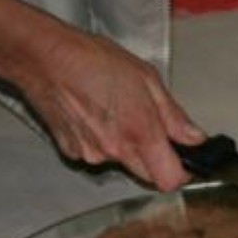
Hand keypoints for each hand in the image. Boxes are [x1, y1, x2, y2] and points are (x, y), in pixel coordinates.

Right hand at [17, 28, 204, 191]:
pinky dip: (99, 140)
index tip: (183, 162)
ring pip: (120, 163)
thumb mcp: (147, 79)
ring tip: (113, 111)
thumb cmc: (92, 60)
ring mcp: (91, 154)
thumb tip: (194, 138)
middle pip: (147, 175)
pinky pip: (96, 154)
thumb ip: (174, 116)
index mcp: (140, 133)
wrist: (43, 57)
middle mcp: (115, 150)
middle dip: (154, 158)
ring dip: (124, 145)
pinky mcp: (71, 151)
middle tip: (148, 127)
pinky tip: (93, 114)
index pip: (169, 180)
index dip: (181, 173)